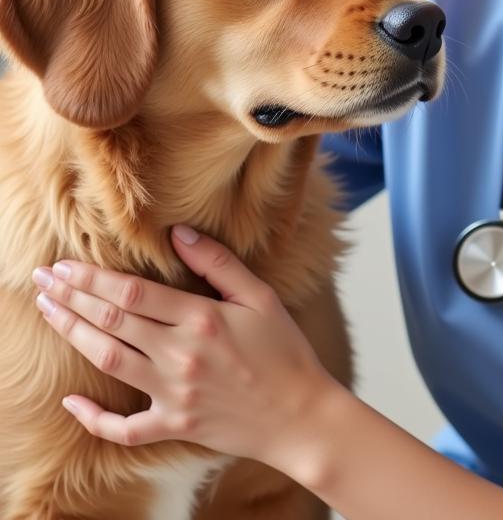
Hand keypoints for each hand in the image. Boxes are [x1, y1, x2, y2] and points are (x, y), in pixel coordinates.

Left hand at [30, 224, 336, 472]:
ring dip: (74, 335)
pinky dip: (93, 418)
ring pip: (109, 361)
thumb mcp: (260, 297)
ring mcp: (173, 394)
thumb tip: (179, 233)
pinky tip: (71, 402)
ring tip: (49, 313)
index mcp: (202, 320)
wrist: (300, 414)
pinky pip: (123, 428)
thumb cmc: (285, 351)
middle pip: (112, 323)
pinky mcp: (173, 425)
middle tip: (43, 281)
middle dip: (72, 299)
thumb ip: (219, 263)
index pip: (133, 294)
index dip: (94, 278)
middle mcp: (180, 356)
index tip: (66, 266)